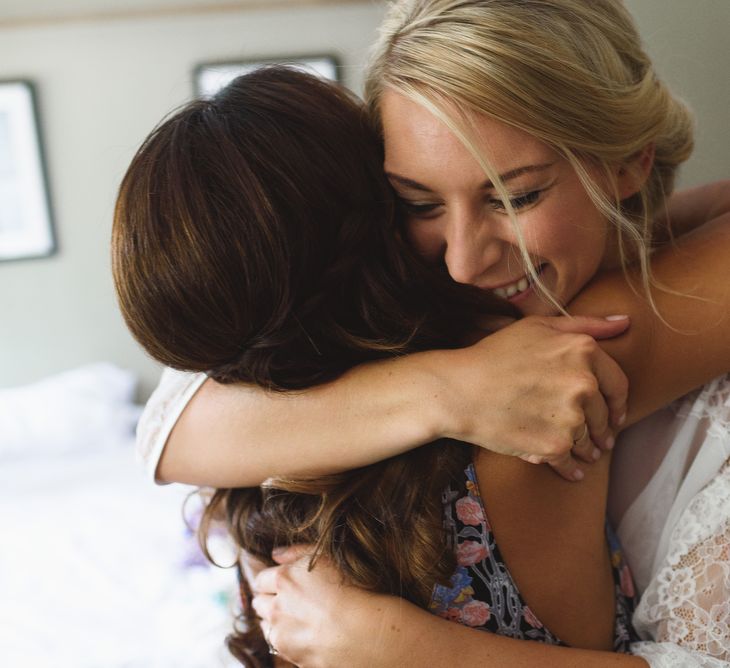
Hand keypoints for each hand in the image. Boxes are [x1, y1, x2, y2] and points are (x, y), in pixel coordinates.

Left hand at [252, 546, 395, 667]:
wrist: (365, 632)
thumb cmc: (353, 589)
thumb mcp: (327, 557)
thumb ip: (297, 552)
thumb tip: (275, 554)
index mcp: (283, 579)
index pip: (261, 579)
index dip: (270, 579)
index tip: (281, 581)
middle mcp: (276, 607)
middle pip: (259, 602)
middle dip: (268, 599)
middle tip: (286, 599)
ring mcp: (281, 634)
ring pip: (265, 625)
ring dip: (273, 620)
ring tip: (295, 617)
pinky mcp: (289, 655)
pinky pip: (277, 645)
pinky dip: (284, 638)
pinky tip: (302, 633)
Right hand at [435, 314, 629, 480]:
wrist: (459, 389)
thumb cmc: (494, 355)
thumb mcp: (538, 327)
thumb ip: (585, 324)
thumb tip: (625, 323)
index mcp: (583, 351)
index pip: (617, 383)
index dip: (617, 401)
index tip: (613, 413)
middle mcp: (583, 383)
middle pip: (603, 415)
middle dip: (601, 428)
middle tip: (597, 438)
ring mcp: (570, 416)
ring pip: (588, 440)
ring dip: (587, 449)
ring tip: (579, 452)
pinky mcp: (554, 445)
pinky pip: (571, 462)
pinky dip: (572, 469)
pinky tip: (571, 472)